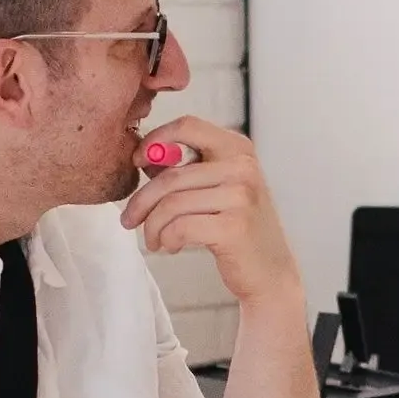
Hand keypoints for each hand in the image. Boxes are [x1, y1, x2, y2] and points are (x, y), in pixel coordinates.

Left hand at [123, 116, 301, 308]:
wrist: (270, 271)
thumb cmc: (237, 229)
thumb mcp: (216, 189)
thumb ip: (184, 169)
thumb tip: (144, 156)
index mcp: (238, 149)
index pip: (188, 125)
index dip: (155, 138)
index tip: (136, 161)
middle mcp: (243, 167)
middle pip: (171, 175)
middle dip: (141, 200)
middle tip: (128, 220)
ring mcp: (241, 196)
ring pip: (172, 204)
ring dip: (152, 226)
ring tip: (153, 240)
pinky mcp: (235, 227)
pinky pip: (181, 227)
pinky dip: (167, 239)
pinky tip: (171, 246)